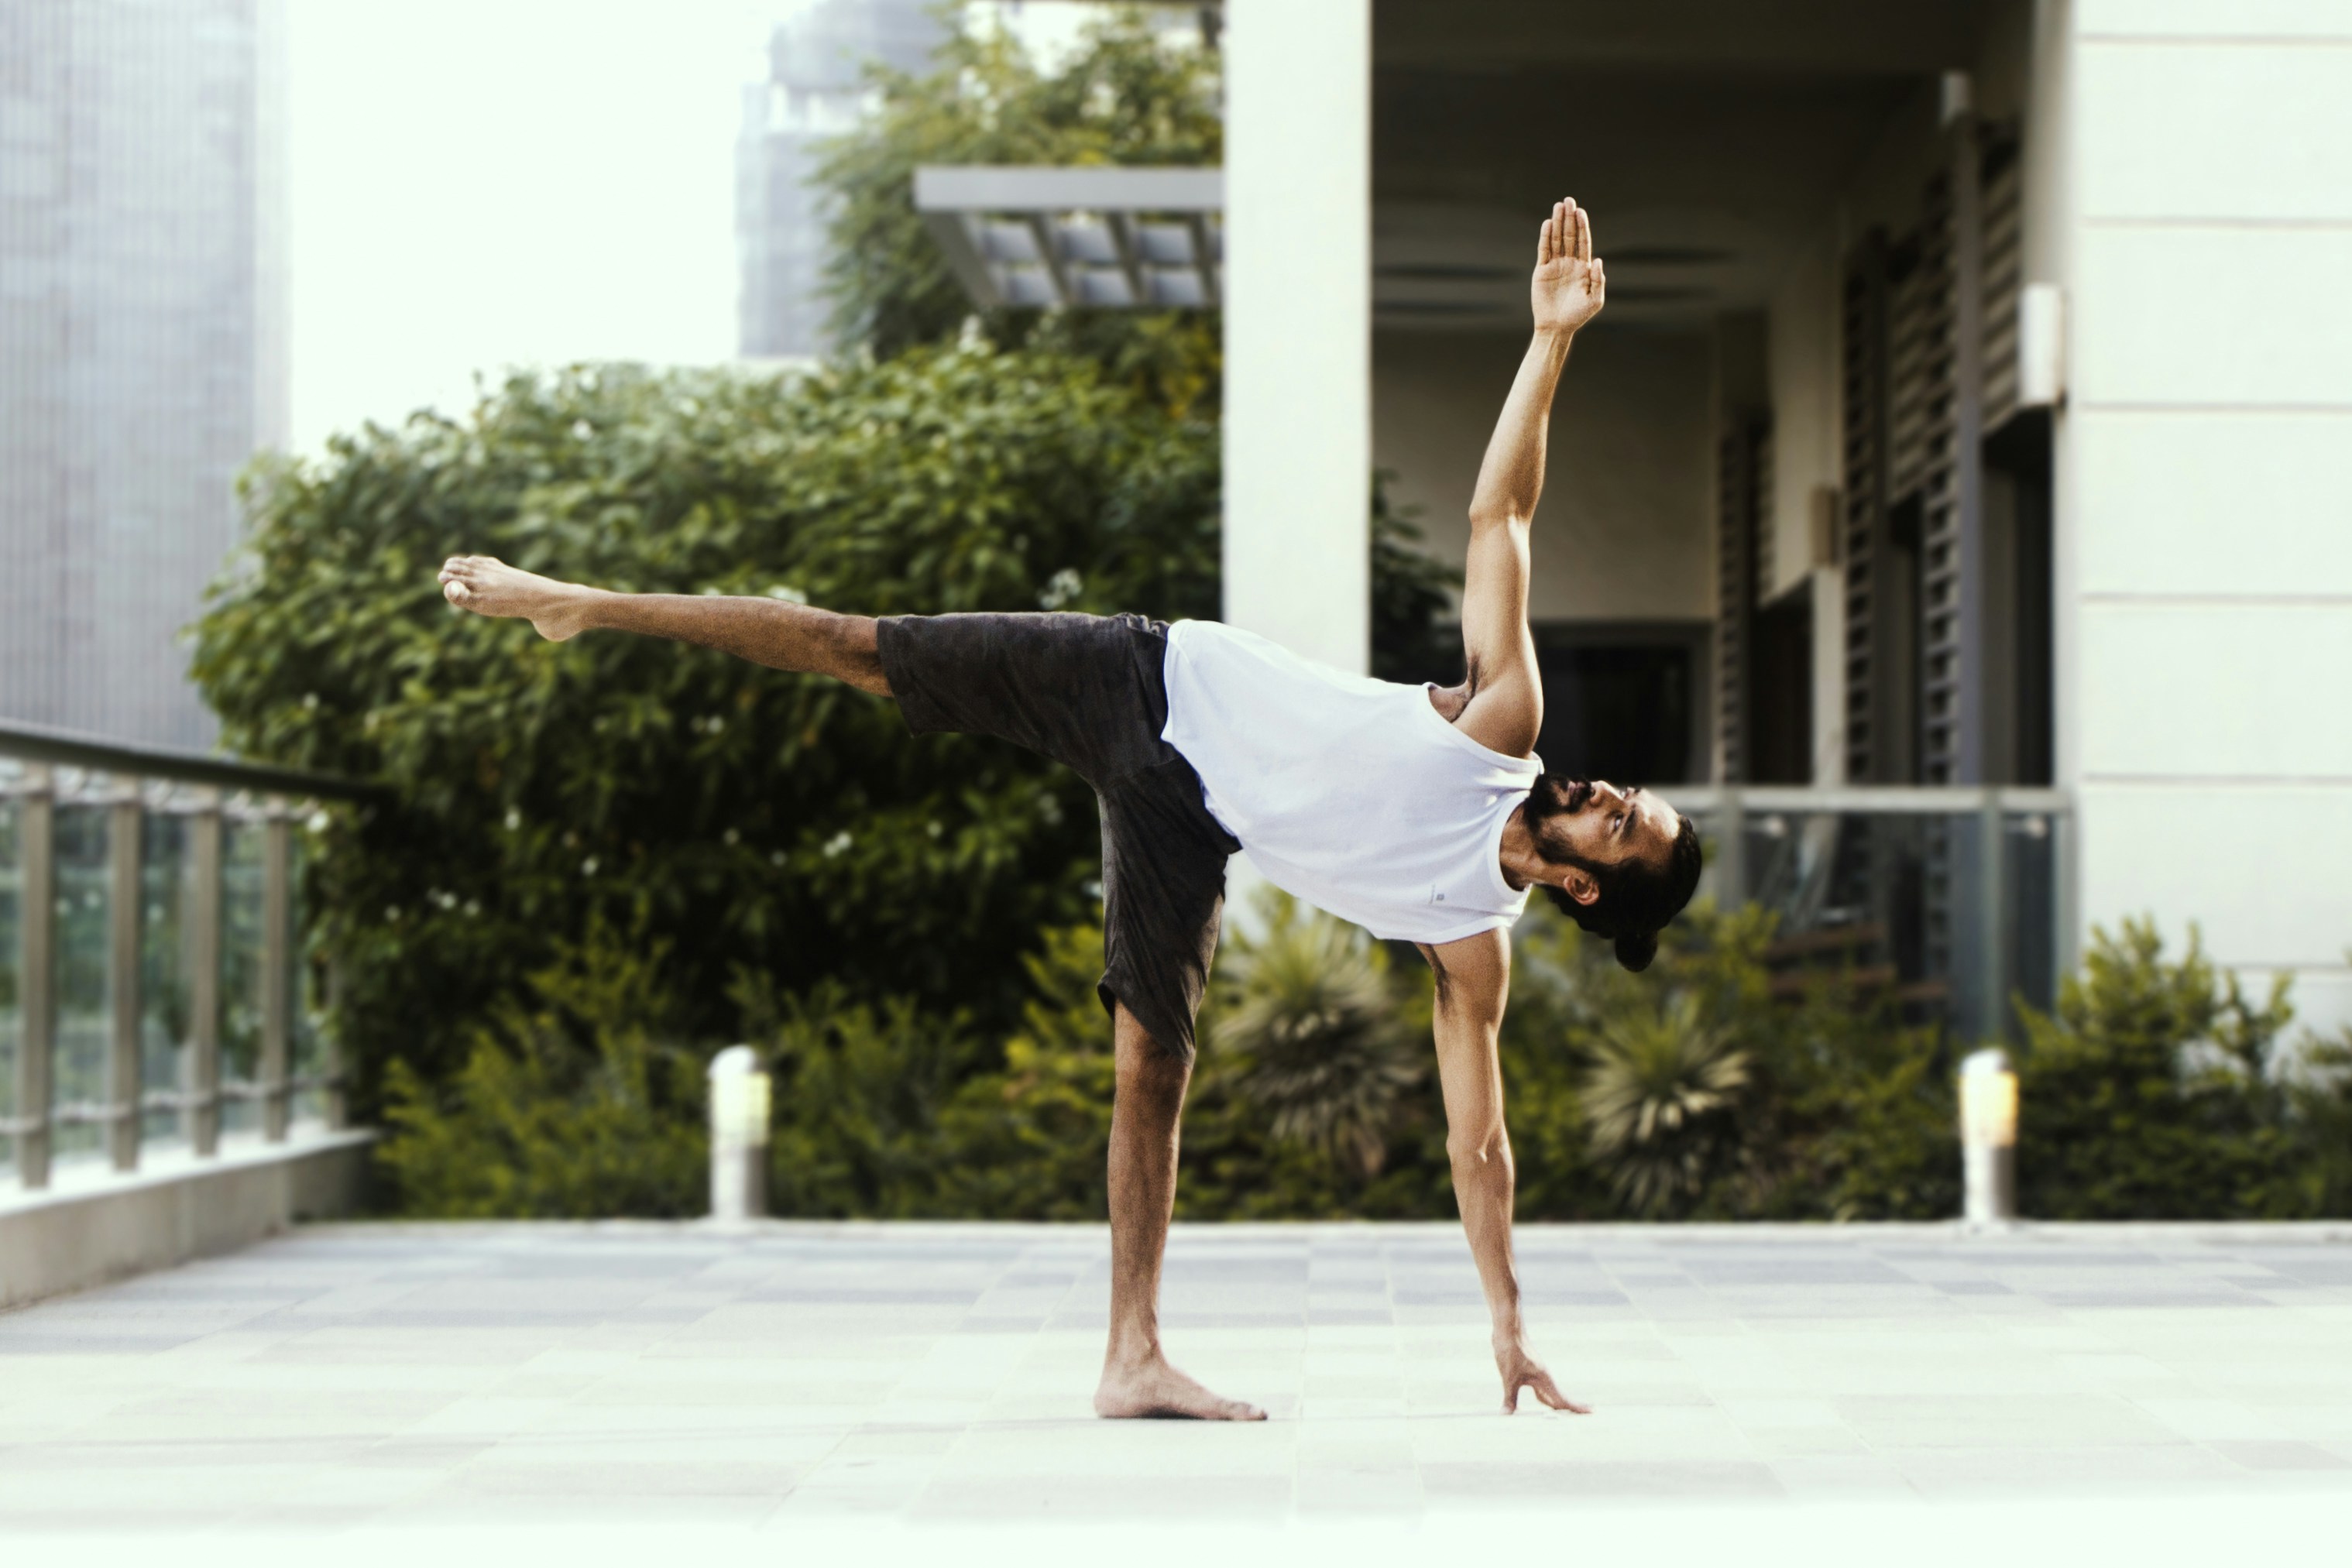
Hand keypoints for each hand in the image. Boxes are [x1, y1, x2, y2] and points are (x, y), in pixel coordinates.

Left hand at [1495, 1335, 1590, 1414]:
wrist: (1508, 1330)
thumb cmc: (1511, 1351)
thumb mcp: (1509, 1378)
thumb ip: (1510, 1398)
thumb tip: (1507, 1416)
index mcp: (1544, 1380)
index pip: (1563, 1399)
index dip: (1577, 1407)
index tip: (1593, 1411)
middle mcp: (1543, 1378)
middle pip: (1558, 1399)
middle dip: (1569, 1409)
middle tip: (1584, 1417)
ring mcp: (1536, 1374)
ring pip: (1548, 1394)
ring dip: (1555, 1405)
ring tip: (1563, 1414)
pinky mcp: (1527, 1370)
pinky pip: (1539, 1389)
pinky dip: (1542, 1398)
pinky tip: (1538, 1401)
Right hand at [1530, 197, 1604, 335]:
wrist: (1557, 327)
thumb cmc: (1578, 316)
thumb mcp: (1595, 300)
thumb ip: (1598, 280)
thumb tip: (1598, 260)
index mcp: (1583, 267)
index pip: (1583, 241)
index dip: (1582, 226)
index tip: (1580, 211)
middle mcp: (1569, 263)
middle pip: (1569, 235)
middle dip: (1569, 218)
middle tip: (1568, 200)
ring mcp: (1555, 265)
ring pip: (1556, 239)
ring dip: (1557, 222)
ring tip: (1558, 206)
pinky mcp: (1541, 271)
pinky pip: (1543, 250)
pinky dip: (1545, 237)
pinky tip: (1547, 223)